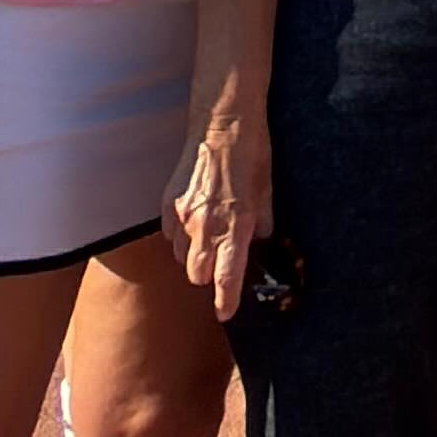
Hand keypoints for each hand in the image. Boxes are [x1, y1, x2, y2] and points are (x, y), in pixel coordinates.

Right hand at [168, 92, 272, 317]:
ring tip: (207, 236)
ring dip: (193, 254)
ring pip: (181, 255)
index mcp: (236, 225)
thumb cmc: (252, 153)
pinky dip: (180, 234)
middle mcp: (206, 225)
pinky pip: (170, 233)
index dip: (226, 300)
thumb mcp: (268, 189)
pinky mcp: (168, 203)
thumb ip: (262, 221)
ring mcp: (183, 215)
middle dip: (208, 276)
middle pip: (197, 274)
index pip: (227, 277)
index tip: (225, 314)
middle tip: (219, 266)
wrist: (222, 122)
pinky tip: (194, 219)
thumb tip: (261, 239)